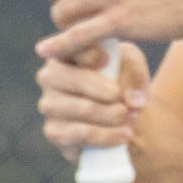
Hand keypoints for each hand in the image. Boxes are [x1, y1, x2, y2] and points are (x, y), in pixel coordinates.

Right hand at [36, 42, 149, 163]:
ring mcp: (48, 105)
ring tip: (131, 116)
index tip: (106, 60)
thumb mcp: (133, 66)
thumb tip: (132, 100)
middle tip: (124, 98)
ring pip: (81, 109)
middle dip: (101, 89)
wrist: (123, 116)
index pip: (69, 46)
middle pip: (69, 78)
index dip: (86, 53)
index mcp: (66, 51)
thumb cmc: (124, 81)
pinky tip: (125, 135)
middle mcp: (50, 76)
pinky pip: (79, 135)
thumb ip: (134, 70)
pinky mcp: (54, 132)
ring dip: (111, 115)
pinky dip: (106, 135)